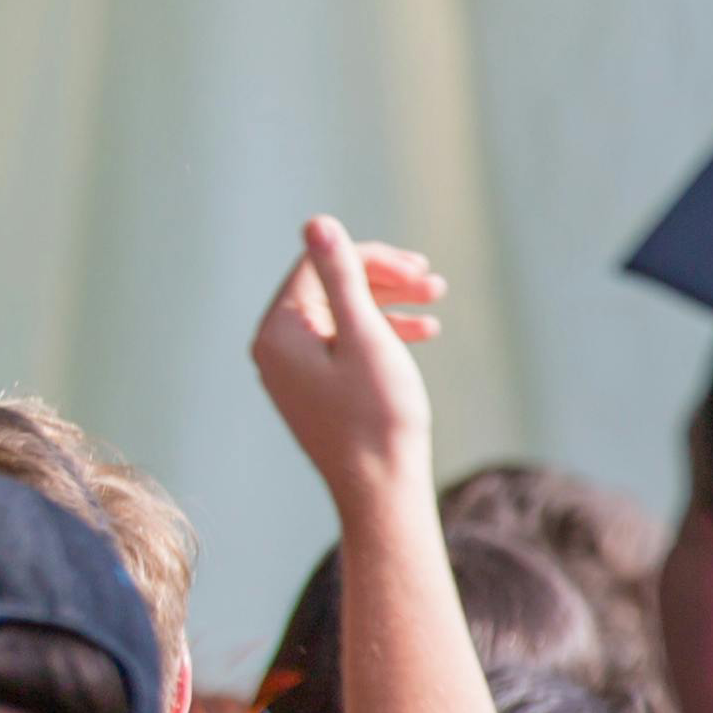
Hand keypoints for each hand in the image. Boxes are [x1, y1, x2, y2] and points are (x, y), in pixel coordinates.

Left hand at [249, 218, 443, 518]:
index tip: (421, 269)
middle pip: (329, 287)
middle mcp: (275, 347)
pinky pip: (345, 345)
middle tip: (434, 282)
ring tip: (437, 302)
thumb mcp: (366, 335)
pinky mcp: (314, 388)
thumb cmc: (377, 416)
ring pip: (342, 315)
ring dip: (390, 303)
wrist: (381, 490)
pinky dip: (382, 334)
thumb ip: (342, 277)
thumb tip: (316, 222)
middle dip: (384, 279)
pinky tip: (424, 332)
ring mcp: (293, 370)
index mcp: (277, 331)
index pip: (318, 266)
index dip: (372, 258)